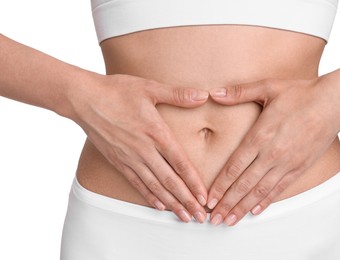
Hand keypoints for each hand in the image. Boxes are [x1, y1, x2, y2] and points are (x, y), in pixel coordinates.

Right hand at [70, 73, 208, 222]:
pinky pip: (136, 183)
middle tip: (200, 217)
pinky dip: (149, 196)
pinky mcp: (118, 161)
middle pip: (170, 180)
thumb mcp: (150, 88)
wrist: (84, 99)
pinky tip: (159, 206)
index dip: (194, 182)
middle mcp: (144, 150)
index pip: (180, 163)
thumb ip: (178, 95)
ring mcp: (130, 158)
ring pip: (154, 186)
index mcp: (156, 133)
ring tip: (184, 217)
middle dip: (187, 200)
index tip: (204, 198)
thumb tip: (203, 95)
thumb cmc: (117, 91)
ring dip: (171, 203)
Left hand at [206, 78, 339, 225]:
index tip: (209, 200)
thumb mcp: (267, 87)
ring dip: (242, 208)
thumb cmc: (299, 93)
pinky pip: (279, 189)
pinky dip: (266, 202)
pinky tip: (255, 211)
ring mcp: (286, 163)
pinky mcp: (299, 168)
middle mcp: (270, 154)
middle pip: (243, 185)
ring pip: (259, 191)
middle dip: (226, 204)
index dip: (220, 186)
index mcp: (259, 136)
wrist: (333, 103)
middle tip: (213, 219)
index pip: (233, 167)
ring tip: (229, 222)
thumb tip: (214, 92)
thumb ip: (239, 92)